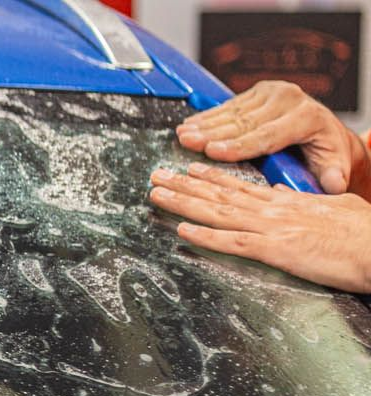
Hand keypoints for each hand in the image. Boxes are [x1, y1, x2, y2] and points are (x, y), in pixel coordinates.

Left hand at [149, 164, 370, 293]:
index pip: (242, 187)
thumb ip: (305, 204)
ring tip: (158, 194)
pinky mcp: (277, 250)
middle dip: (185, 185)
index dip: (212, 177)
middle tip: (157, 175)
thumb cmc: (363, 234)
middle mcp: (274, 210)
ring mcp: (273, 229)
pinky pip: (233, 243)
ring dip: (184, 203)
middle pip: (221, 195)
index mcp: (287, 203)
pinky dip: (206, 236)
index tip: (190, 169)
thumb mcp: (332, 210)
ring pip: (219, 212)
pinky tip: (183, 231)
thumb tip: (286, 197)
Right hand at [176, 81, 370, 197]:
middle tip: (188, 141)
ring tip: (183, 133)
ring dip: (204, 124)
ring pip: (233, 112)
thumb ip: (334, 175)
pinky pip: (230, 106)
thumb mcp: (334, 165)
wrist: (325, 133)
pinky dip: (208, 117)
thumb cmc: (326, 154)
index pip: (266, 135)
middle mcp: (288, 99)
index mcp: (305, 117)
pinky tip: (190, 124)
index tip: (213, 151)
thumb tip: (335, 182)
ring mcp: (271, 93)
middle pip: (243, 121)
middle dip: (212, 132)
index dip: (237, 145)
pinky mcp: (258, 92)